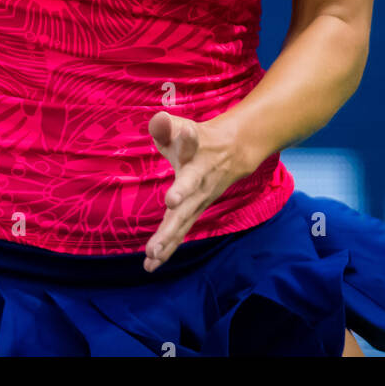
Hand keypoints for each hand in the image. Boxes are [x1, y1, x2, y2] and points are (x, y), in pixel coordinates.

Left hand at [143, 112, 254, 272]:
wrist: (233, 153)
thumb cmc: (197, 139)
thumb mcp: (182, 126)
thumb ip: (166, 125)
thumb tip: (157, 120)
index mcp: (196, 150)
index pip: (191, 142)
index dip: (187, 137)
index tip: (186, 130)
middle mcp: (200, 176)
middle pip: (190, 187)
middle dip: (181, 195)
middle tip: (171, 201)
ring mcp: (199, 199)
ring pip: (184, 217)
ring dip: (169, 234)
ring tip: (152, 252)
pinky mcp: (194, 213)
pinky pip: (180, 233)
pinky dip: (167, 249)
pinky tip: (151, 265)